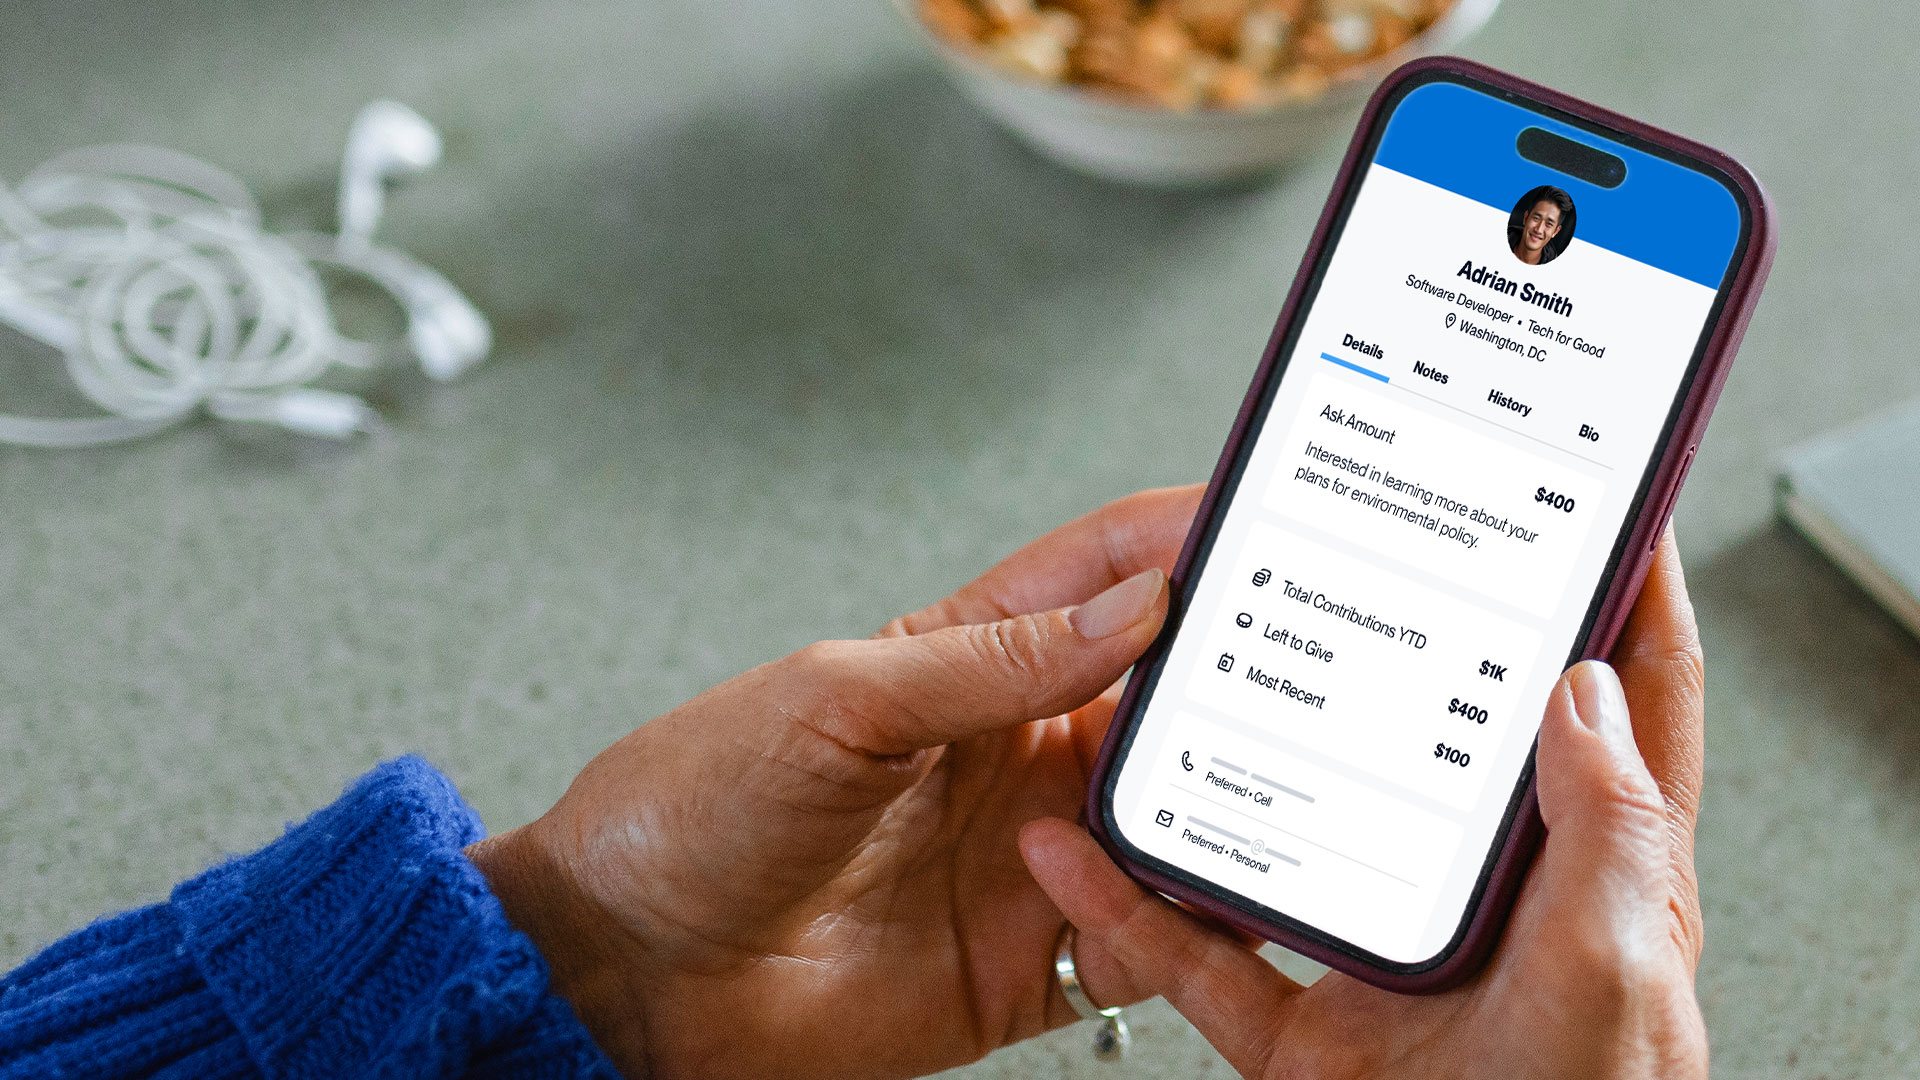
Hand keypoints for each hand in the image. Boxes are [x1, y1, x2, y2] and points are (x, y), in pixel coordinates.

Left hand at [468, 486, 1204, 1079]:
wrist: (632, 973)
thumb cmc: (695, 807)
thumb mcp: (836, 700)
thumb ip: (990, 659)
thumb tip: (1135, 604)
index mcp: (962, 661)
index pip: (1097, 576)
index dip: (1180, 538)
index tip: (1265, 515)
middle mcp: (1010, 750)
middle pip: (1160, 696)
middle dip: (1235, 674)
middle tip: (1312, 661)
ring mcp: (1028, 854)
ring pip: (1172, 813)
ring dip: (1224, 798)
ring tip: (1277, 781)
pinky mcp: (1031, 957)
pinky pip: (1144, 935)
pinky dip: (1183, 920)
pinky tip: (1190, 897)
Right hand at [1021, 527, 1708, 1079]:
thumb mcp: (1613, 966)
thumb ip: (1607, 823)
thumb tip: (1580, 685)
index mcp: (1582, 873)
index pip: (1616, 706)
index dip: (1613, 599)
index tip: (1585, 506)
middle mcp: (1479, 901)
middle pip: (1418, 737)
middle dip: (1374, 640)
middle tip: (1324, 547)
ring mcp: (1379, 957)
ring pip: (1282, 829)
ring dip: (1214, 759)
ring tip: (1160, 679)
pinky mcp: (1302, 1030)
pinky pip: (1198, 952)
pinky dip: (1126, 904)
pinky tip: (1075, 853)